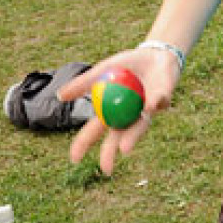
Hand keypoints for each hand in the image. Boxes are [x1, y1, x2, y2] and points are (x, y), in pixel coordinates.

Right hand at [58, 45, 179, 176]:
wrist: (154, 53)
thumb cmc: (127, 65)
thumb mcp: (102, 70)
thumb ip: (83, 83)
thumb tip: (59, 96)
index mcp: (112, 110)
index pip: (95, 131)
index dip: (84, 144)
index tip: (74, 159)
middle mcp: (129, 115)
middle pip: (117, 137)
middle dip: (110, 153)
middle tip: (105, 169)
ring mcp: (146, 111)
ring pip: (139, 127)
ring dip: (132, 137)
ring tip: (124, 149)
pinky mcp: (163, 101)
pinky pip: (157, 103)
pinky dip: (153, 103)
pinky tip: (147, 105)